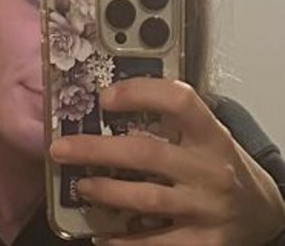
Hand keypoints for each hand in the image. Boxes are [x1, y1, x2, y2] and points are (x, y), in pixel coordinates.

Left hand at [50, 78, 284, 245]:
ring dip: (105, 192)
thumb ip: (171, 121)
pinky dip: (125, 241)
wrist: (263, 210)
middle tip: (61, 148)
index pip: (178, 100)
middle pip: (147, 153)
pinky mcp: (204, 244)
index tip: (105, 98)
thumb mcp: (206, 134)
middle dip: (97, 150)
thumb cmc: (220, 163)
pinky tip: (102, 234)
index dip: (139, 93)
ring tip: (80, 186)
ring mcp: (206, 209)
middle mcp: (209, 169)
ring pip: (145, 199)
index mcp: (211, 133)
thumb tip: (110, 104)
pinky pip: (156, 244)